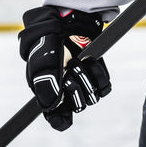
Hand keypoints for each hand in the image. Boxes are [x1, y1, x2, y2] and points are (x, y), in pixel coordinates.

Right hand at [18, 6, 111, 130]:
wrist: (64, 25)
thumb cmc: (47, 46)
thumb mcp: (41, 67)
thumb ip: (45, 89)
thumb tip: (52, 108)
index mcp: (51, 97)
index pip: (59, 121)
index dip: (62, 120)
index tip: (64, 114)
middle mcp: (68, 95)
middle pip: (79, 107)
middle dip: (75, 89)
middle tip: (68, 73)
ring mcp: (83, 85)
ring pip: (93, 97)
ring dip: (86, 78)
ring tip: (77, 62)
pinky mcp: (96, 76)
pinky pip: (104, 86)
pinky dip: (99, 74)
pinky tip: (90, 61)